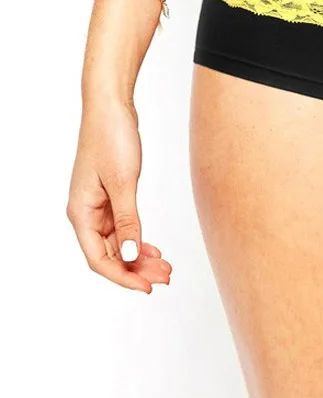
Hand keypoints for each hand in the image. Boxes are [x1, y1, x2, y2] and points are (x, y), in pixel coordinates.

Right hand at [66, 99, 171, 292]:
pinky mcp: (112, 198)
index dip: (123, 277)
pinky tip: (154, 250)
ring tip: (166, 268)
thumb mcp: (123, 183)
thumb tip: (132, 254)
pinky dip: (140, 240)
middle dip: (137, 270)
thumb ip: (129, 220)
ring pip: (120, 243)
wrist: (111, 109)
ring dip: (141, 257)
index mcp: (81, 213)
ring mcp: (99, 207)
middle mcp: (86, 214)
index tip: (147, 287)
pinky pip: (125, 228)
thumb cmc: (111, 139)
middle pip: (111, 255)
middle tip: (166, 278)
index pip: (99, 259)